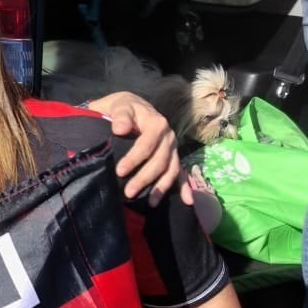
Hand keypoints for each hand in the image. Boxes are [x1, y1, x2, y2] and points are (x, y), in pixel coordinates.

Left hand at [88, 91, 191, 205]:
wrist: (133, 106)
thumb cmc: (124, 107)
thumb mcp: (120, 105)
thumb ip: (120, 115)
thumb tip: (120, 129)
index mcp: (157, 124)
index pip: (147, 145)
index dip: (134, 159)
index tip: (119, 171)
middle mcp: (169, 137)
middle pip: (160, 161)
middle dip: (145, 178)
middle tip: (128, 192)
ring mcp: (172, 149)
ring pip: (171, 170)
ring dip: (161, 187)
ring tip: (151, 203)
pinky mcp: (173, 157)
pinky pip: (180, 173)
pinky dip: (184, 188)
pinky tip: (187, 201)